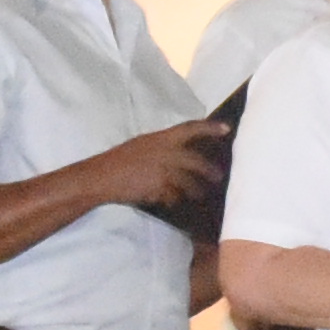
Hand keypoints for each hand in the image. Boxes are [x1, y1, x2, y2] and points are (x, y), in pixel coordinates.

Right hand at [89, 117, 223, 214]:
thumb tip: (180, 153)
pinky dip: (175, 199)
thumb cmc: (120, 159)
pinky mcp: (159, 189)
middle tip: (219, 177)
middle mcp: (165, 153)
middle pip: (196, 161)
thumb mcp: (142, 145)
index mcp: (160, 138)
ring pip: (188, 182)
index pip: (190, 128)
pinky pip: (174, 196)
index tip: (227, 128)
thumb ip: (162, 147)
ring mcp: (163, 171)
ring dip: (196, 190)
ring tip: (201, 194)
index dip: (209, 128)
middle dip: (209, 170)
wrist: (102, 176)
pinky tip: (172, 201)